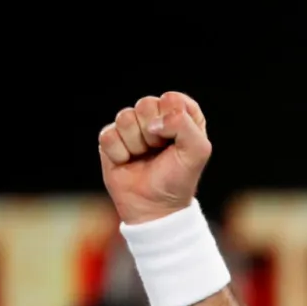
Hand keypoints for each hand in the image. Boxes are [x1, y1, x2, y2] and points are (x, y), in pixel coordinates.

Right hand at [98, 92, 212, 224]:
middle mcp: (156, 118)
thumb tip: (154, 121)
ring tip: (144, 157)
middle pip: (146, 103)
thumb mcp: (197, 152)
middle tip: (159, 150)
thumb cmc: (178, 178)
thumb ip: (185, 125)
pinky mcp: (111, 139)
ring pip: (125, 117)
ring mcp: (131, 127)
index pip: (173, 99)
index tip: (177, 141)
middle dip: (154, 131)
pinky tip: (127, 162)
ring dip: (137, 143)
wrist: (155, 207)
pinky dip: (120, 154)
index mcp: (181, 116)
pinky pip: (109, 135)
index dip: (173, 119)